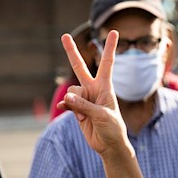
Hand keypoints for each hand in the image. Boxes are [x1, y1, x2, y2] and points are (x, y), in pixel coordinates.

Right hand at [58, 30, 129, 157]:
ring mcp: (84, 98)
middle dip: (71, 52)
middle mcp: (94, 89)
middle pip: (80, 67)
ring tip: (85, 115)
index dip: (110, 48)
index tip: (114, 32)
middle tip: (64, 35)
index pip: (107, 63)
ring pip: (71, 91)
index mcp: (105, 87)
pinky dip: (66, 106)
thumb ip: (84, 106)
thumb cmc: (113, 129)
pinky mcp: (77, 109)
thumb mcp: (102, 116)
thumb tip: (68, 97)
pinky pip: (66, 103)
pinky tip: (66, 110)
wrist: (109, 145)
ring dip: (75, 103)